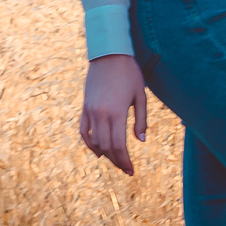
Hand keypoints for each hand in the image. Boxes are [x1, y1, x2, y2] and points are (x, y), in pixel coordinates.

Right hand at [81, 54, 147, 175]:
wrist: (109, 55)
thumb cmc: (129, 74)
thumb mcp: (140, 96)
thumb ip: (141, 120)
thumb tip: (140, 141)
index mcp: (116, 112)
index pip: (119, 145)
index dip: (124, 161)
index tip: (131, 170)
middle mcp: (100, 114)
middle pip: (106, 147)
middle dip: (116, 161)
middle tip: (125, 169)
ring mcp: (90, 111)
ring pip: (94, 141)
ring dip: (104, 154)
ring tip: (115, 160)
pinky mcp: (84, 107)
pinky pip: (84, 131)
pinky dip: (89, 143)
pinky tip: (98, 151)